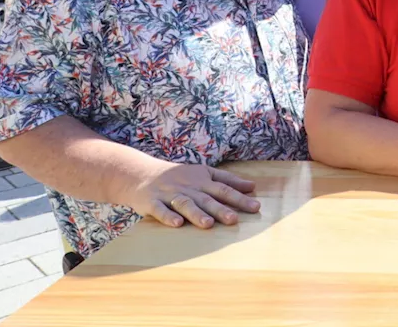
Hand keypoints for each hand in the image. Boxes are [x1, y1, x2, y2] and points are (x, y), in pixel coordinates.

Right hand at [126, 161, 260, 228]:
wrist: (141, 174)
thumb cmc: (179, 177)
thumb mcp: (204, 173)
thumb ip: (227, 180)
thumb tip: (252, 186)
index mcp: (202, 180)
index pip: (224, 189)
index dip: (240, 198)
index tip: (256, 207)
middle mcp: (189, 187)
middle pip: (207, 198)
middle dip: (221, 209)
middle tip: (234, 219)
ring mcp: (170, 194)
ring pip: (185, 204)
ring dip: (196, 214)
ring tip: (208, 224)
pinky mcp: (153, 202)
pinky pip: (161, 210)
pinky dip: (168, 216)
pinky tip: (177, 224)